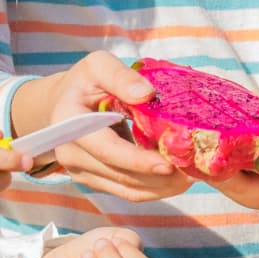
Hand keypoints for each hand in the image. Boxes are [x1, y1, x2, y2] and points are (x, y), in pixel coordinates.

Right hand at [17, 52, 190, 203]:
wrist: (64, 103)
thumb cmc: (85, 81)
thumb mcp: (99, 66)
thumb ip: (120, 76)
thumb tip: (146, 94)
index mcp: (68, 123)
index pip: (106, 148)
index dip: (137, 159)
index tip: (169, 164)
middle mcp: (69, 154)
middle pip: (121, 175)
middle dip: (159, 176)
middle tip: (195, 168)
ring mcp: (80, 172)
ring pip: (128, 189)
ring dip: (162, 186)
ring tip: (192, 174)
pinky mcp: (94, 182)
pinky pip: (128, 192)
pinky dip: (155, 187)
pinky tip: (177, 178)